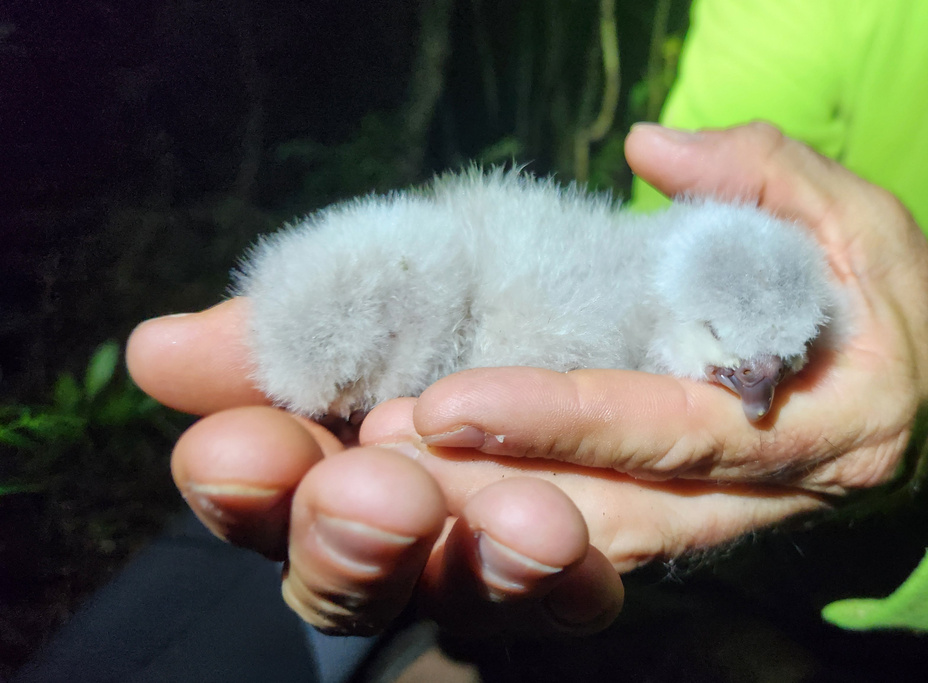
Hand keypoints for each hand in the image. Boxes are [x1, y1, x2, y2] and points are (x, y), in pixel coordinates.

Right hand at [126, 302, 622, 636]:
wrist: (627, 284)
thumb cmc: (496, 282)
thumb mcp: (403, 277)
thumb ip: (297, 324)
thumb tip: (156, 350)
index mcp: (342, 454)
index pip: (269, 497)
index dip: (244, 485)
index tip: (239, 448)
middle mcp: (412, 527)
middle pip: (353, 582)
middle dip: (348, 543)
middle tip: (373, 492)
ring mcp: (502, 559)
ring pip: (468, 598)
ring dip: (480, 561)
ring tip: (522, 521)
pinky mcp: (599, 566)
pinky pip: (580, 594)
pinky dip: (567, 574)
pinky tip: (567, 541)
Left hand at [403, 122, 927, 568]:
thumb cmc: (901, 315)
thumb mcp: (862, 226)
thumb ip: (763, 177)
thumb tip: (650, 150)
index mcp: (813, 426)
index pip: (665, 430)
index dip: (558, 420)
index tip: (449, 402)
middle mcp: (759, 496)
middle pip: (610, 511)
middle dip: (488, 490)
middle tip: (379, 451)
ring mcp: (724, 523)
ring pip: (596, 540)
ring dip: (489, 516)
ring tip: (387, 473)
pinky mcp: (695, 521)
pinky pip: (607, 535)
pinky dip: (526, 519)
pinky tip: (449, 490)